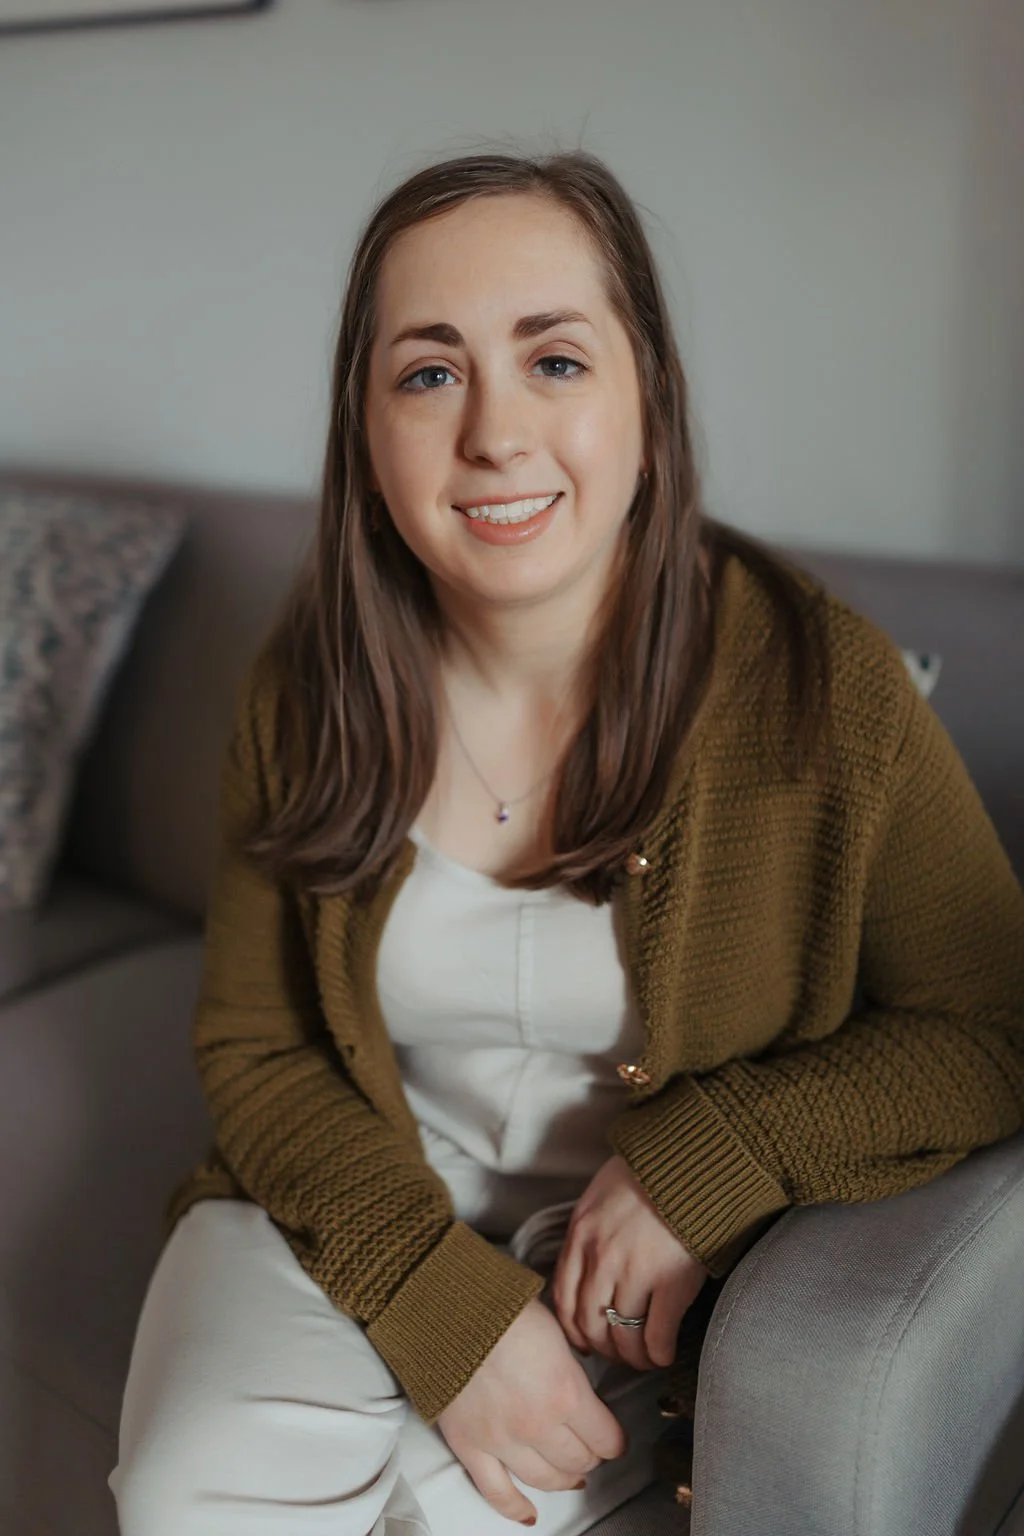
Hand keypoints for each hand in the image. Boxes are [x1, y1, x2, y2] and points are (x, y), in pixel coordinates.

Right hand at [437, 1297, 625, 1525]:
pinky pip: (496, 1491)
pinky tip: (530, 1514)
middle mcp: (538, 1425)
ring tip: (570, 1475)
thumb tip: (579, 1383)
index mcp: (566, 1393)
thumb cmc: (502, 1307)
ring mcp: (502, 1441)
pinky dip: (515, 1508)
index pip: (605, 1437)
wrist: (448, 1307)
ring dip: (563, 1479)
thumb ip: (570, 1367)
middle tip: (591, 1450)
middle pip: (577, 1460)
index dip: (613, 1439)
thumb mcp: (555, 1329)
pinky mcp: (470, 1446)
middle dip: (589, 1457)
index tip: (613, 1437)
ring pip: (544, 1480)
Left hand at [552, 1155, 708, 1371]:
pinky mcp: (671, 1282)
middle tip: (618, 1355)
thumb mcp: (602, 1194)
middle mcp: (601, 1258)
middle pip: (590, 1323)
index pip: (564, 1298)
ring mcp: (635, 1271)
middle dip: (603, 1349)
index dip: (574, 1329)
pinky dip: (658, 1353)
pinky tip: (664, 1355)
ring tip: (643, 1359)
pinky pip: (656, 1335)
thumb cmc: (651, 1174)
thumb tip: (588, 1262)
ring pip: (622, 1335)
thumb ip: (590, 1229)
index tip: (586, 1342)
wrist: (693, 1161)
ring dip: (632, 1356)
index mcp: (581, 1234)